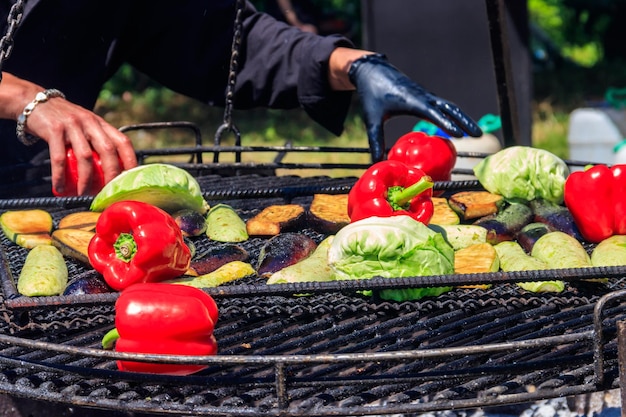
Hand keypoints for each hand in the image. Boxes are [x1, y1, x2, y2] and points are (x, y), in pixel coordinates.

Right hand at [24, 96, 136, 194]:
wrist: (35, 103)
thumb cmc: (64, 120)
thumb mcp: (86, 126)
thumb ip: (98, 141)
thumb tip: (112, 170)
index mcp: (101, 124)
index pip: (123, 142)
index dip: (130, 160)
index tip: (131, 179)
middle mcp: (90, 123)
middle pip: (108, 150)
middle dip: (111, 174)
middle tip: (108, 192)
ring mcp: (72, 125)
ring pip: (85, 156)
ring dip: (86, 179)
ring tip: (83, 194)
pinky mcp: (54, 129)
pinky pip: (59, 158)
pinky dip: (60, 175)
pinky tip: (60, 187)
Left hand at [348, 54, 482, 161]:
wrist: (372, 71)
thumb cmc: (372, 94)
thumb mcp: (372, 119)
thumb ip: (375, 140)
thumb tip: (377, 162)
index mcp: (411, 101)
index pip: (433, 113)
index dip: (446, 124)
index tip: (460, 135)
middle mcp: (423, 97)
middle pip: (449, 108)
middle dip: (465, 121)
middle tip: (479, 135)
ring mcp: (425, 95)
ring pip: (449, 106)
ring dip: (464, 118)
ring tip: (476, 132)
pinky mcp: (424, 96)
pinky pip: (443, 106)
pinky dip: (454, 115)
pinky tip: (460, 126)